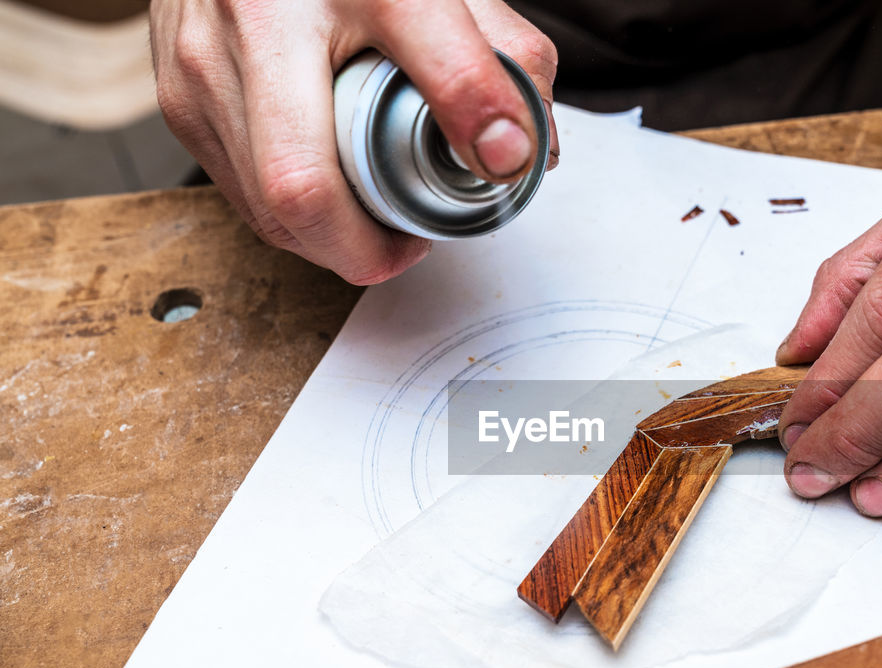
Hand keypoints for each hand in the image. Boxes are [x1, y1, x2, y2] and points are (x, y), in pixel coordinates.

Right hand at [150, 0, 558, 283]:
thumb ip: (498, 58)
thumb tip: (525, 153)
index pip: (407, 86)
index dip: (450, 154)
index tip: (490, 172)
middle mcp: (248, 27)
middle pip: (299, 194)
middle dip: (365, 247)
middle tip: (413, 239)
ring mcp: (199, 68)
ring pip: (265, 209)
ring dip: (329, 238)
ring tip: (376, 216)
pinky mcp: (178, 96)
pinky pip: (239, 190)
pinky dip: (292, 212)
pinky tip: (330, 187)